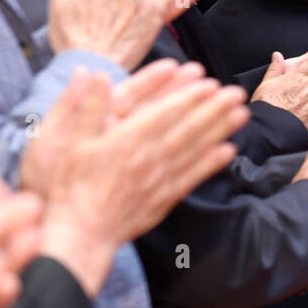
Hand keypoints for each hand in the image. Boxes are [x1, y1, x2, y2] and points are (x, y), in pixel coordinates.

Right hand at [21, 60, 248, 295]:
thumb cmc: (69, 186)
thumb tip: (93, 73)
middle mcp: (148, 158)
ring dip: (220, 130)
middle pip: (187, 128)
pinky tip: (228, 151)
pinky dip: (211, 164)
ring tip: (242, 114)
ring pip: (195, 150)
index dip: (188, 97)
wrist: (79, 234)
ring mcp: (159, 179)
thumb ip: (84, 107)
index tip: (209, 83)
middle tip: (237, 92)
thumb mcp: (65, 141)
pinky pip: (192, 177)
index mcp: (125, 140)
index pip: (163, 113)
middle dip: (214, 109)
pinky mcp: (164, 198)